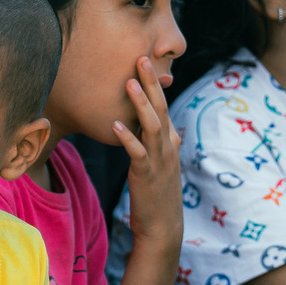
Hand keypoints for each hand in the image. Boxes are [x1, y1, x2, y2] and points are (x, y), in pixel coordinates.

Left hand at [116, 55, 184, 245]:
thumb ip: (157, 143)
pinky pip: (138, 152)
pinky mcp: (147, 175)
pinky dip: (128, 137)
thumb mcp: (159, 164)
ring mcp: (159, 160)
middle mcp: (168, 147)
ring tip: (130, 83)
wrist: (163, 226)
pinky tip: (116, 125)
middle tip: (141, 58)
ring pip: (152, 125)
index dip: (155, 84)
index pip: (163, 106)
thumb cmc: (157, 194)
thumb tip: (156, 128)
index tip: (145, 61)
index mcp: (170, 142)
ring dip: (141, 103)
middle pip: (160, 108)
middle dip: (151, 83)